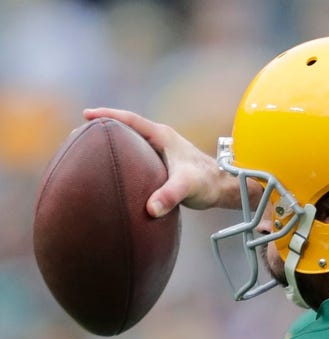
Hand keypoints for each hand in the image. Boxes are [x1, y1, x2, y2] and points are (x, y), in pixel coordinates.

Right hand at [83, 107, 235, 216]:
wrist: (224, 188)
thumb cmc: (208, 183)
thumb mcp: (187, 187)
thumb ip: (169, 195)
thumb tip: (151, 209)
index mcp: (163, 136)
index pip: (131, 120)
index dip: (109, 115)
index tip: (88, 114)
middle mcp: (161, 140)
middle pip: (128, 128)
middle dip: (105, 127)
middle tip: (80, 131)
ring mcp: (162, 151)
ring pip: (133, 142)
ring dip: (114, 142)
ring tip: (91, 148)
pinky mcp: (163, 163)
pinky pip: (138, 155)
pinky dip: (124, 157)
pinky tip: (114, 169)